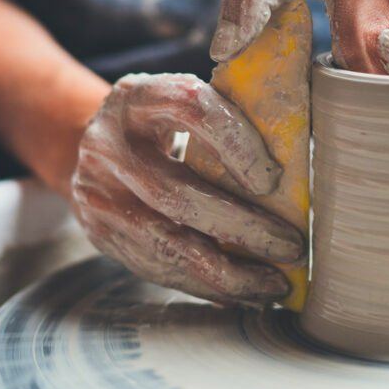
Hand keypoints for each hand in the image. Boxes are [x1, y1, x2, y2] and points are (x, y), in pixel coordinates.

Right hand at [71, 73, 302, 305]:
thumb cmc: (162, 119)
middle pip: (177, 194)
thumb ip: (230, 112)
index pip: (190, 109)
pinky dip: (203, 285)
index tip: (273, 178)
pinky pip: (156, 267)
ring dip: (227, 272)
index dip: (235, 142)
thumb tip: (301, 154)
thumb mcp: (182, 99)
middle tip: (290, 246)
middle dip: (241, 228)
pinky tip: (241, 292)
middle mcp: (111, 145)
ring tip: (274, 284)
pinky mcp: (100, 233)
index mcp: (140, 97)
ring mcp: (99, 193)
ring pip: (165, 243)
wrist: (87, 141)